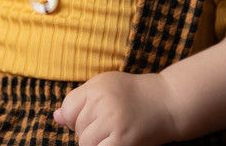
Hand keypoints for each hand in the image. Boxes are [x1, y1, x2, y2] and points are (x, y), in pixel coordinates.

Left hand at [54, 71, 179, 145]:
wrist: (169, 102)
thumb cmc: (135, 95)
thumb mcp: (107, 87)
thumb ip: (81, 100)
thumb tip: (56, 117)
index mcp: (96, 85)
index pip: (68, 109)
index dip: (77, 117)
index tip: (95, 117)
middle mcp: (102, 100)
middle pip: (77, 128)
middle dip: (89, 131)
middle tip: (112, 124)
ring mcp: (112, 120)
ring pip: (85, 143)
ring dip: (97, 143)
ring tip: (115, 134)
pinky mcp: (122, 139)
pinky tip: (117, 141)